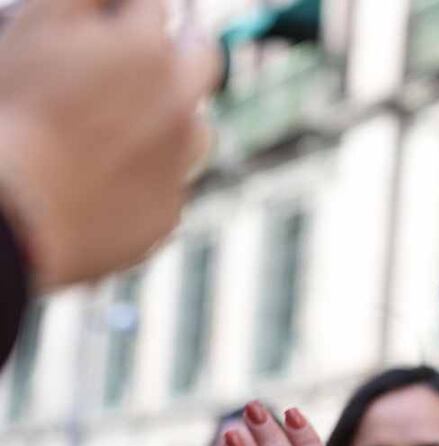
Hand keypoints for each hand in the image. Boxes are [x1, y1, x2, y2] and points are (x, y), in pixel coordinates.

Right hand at [0, 0, 219, 288]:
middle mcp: (182, 106)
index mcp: (150, 51)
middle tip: (147, 54)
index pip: (156, 8)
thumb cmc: (17, 112)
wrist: (18, 210)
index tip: (118, 15)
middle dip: (179, 49)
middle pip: (201, 61)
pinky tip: (107, 178)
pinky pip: (167, 187)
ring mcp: (180, 164)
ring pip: (196, 131)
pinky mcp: (167, 213)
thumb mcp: (39, 25)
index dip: (131, 9)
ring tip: (132, 123)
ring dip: (175, 119)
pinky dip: (146, 179)